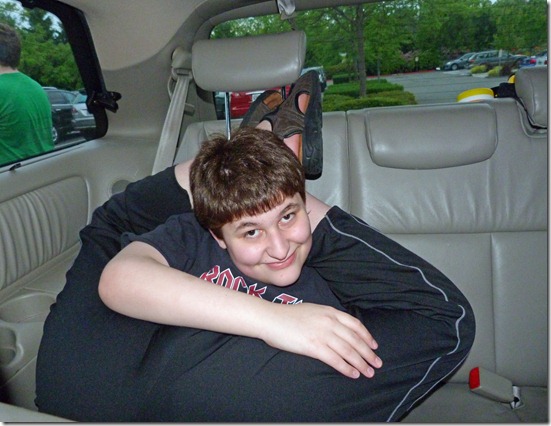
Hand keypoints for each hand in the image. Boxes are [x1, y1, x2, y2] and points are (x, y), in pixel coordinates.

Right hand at [259, 303, 381, 378]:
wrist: (271, 318)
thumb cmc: (288, 316)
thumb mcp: (313, 310)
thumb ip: (327, 317)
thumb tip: (338, 328)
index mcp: (330, 311)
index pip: (355, 324)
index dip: (367, 336)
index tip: (374, 345)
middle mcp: (329, 322)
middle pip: (355, 339)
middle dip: (368, 353)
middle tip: (377, 363)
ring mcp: (322, 334)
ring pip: (348, 351)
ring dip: (361, 363)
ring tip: (368, 372)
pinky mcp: (314, 346)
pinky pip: (335, 359)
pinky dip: (346, 368)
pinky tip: (353, 374)